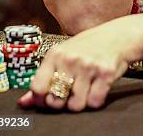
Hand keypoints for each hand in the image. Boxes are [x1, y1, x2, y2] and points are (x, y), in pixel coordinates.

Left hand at [18, 19, 138, 111]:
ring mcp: (88, 66)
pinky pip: (95, 102)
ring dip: (82, 101)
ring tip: (87, 86)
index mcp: (56, 54)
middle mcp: (70, 59)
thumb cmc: (89, 46)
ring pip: (76, 105)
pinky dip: (97, 99)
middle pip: (55, 101)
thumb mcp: (64, 55)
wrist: (118, 35)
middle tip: (71, 90)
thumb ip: (44, 78)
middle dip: (63, 102)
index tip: (49, 96)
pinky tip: (98, 86)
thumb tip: (23, 102)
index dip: (42, 98)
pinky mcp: (105, 73)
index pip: (37, 88)